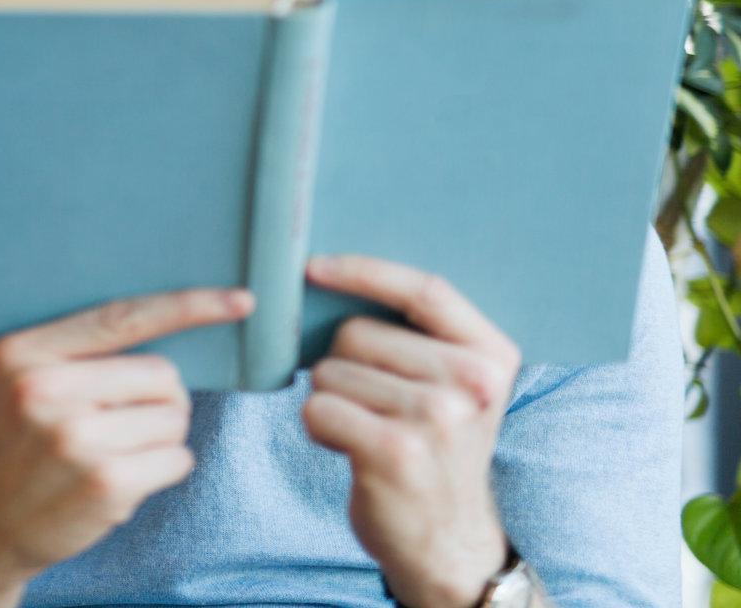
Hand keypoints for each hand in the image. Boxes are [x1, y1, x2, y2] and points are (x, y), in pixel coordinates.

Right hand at [0, 287, 253, 607]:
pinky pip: (177, 459)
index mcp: (23, 352)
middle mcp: (44, 389)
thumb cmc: (15, 445)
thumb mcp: (20, 382)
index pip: (122, 317)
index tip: (242, 300)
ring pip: (174, 418)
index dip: (189, 306)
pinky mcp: (104, 483)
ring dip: (161, 438)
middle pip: (161, 375)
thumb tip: (174, 332)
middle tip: (123, 424)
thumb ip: (75, 354)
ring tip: (115, 453)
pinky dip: (163, 469)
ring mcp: (75, 438)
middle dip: (161, 400)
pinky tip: (122, 480)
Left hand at [302, 255, 518, 607]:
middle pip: (356, 332)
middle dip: (342, 364)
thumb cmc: (434, 449)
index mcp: (491, 355)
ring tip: (367, 431)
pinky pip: (316, 409)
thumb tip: (329, 276)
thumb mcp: (454, 387)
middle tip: (372, 406)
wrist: (447, 539)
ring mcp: (437, 419)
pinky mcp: (395, 451)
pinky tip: (348, 450)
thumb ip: (419, 336)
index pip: (423, 290)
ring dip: (331, 400)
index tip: (315, 268)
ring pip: (329, 372)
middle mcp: (472, 383)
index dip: (364, 271)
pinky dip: (317, 427)